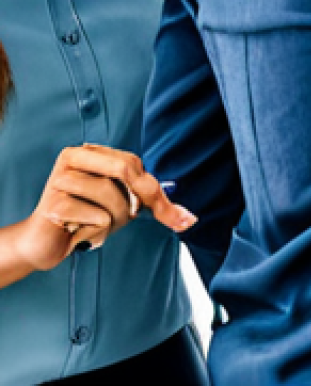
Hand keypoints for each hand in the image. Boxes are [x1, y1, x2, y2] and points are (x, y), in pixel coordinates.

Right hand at [11, 144, 196, 272]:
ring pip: (112, 198)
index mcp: (90, 150)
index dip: (154, 190)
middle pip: (125, 171)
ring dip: (114, 221)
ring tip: (95, 225)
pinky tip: (79, 232)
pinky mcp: (53, 204)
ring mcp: (60, 179)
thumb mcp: (120, 202)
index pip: (134, 163)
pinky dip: (97, 231)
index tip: (180, 218)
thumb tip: (188, 218)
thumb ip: (150, 201)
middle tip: (129, 218)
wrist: (41, 243)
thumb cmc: (83, 217)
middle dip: (136, 202)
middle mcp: (73, 157)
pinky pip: (97, 218)